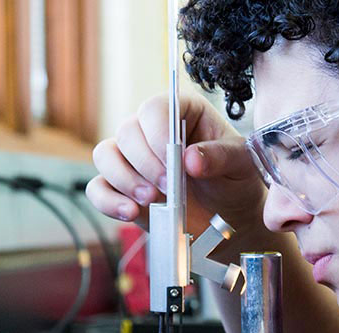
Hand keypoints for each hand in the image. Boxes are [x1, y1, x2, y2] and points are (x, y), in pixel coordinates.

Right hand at [85, 93, 267, 234]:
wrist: (231, 217)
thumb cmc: (236, 180)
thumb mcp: (240, 164)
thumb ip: (220, 156)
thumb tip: (189, 159)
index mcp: (182, 112)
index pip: (155, 108)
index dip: (159, 134)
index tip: (175, 162)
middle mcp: (152, 130)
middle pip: (127, 131)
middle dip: (145, 162)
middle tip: (169, 187)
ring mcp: (133, 159)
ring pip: (105, 155)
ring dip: (123, 179)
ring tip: (151, 200)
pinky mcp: (122, 188)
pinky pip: (98, 188)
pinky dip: (108, 201)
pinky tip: (131, 212)